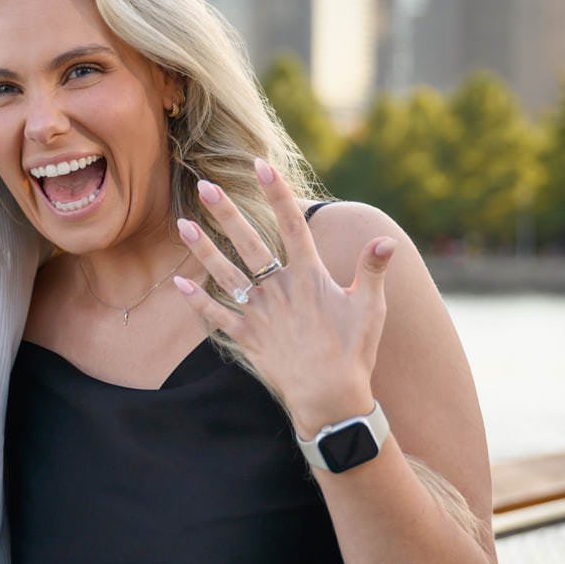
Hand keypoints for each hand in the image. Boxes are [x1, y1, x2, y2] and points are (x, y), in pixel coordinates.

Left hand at [172, 160, 396, 436]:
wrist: (330, 397)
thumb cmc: (354, 351)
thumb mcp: (370, 308)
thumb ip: (372, 271)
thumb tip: (386, 240)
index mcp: (309, 276)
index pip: (293, 224)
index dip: (277, 193)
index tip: (260, 165)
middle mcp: (280, 289)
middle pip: (249, 242)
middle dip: (226, 213)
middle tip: (204, 186)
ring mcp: (260, 313)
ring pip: (226, 274)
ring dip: (202, 249)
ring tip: (181, 225)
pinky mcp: (248, 338)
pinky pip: (216, 316)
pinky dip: (197, 301)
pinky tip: (178, 285)